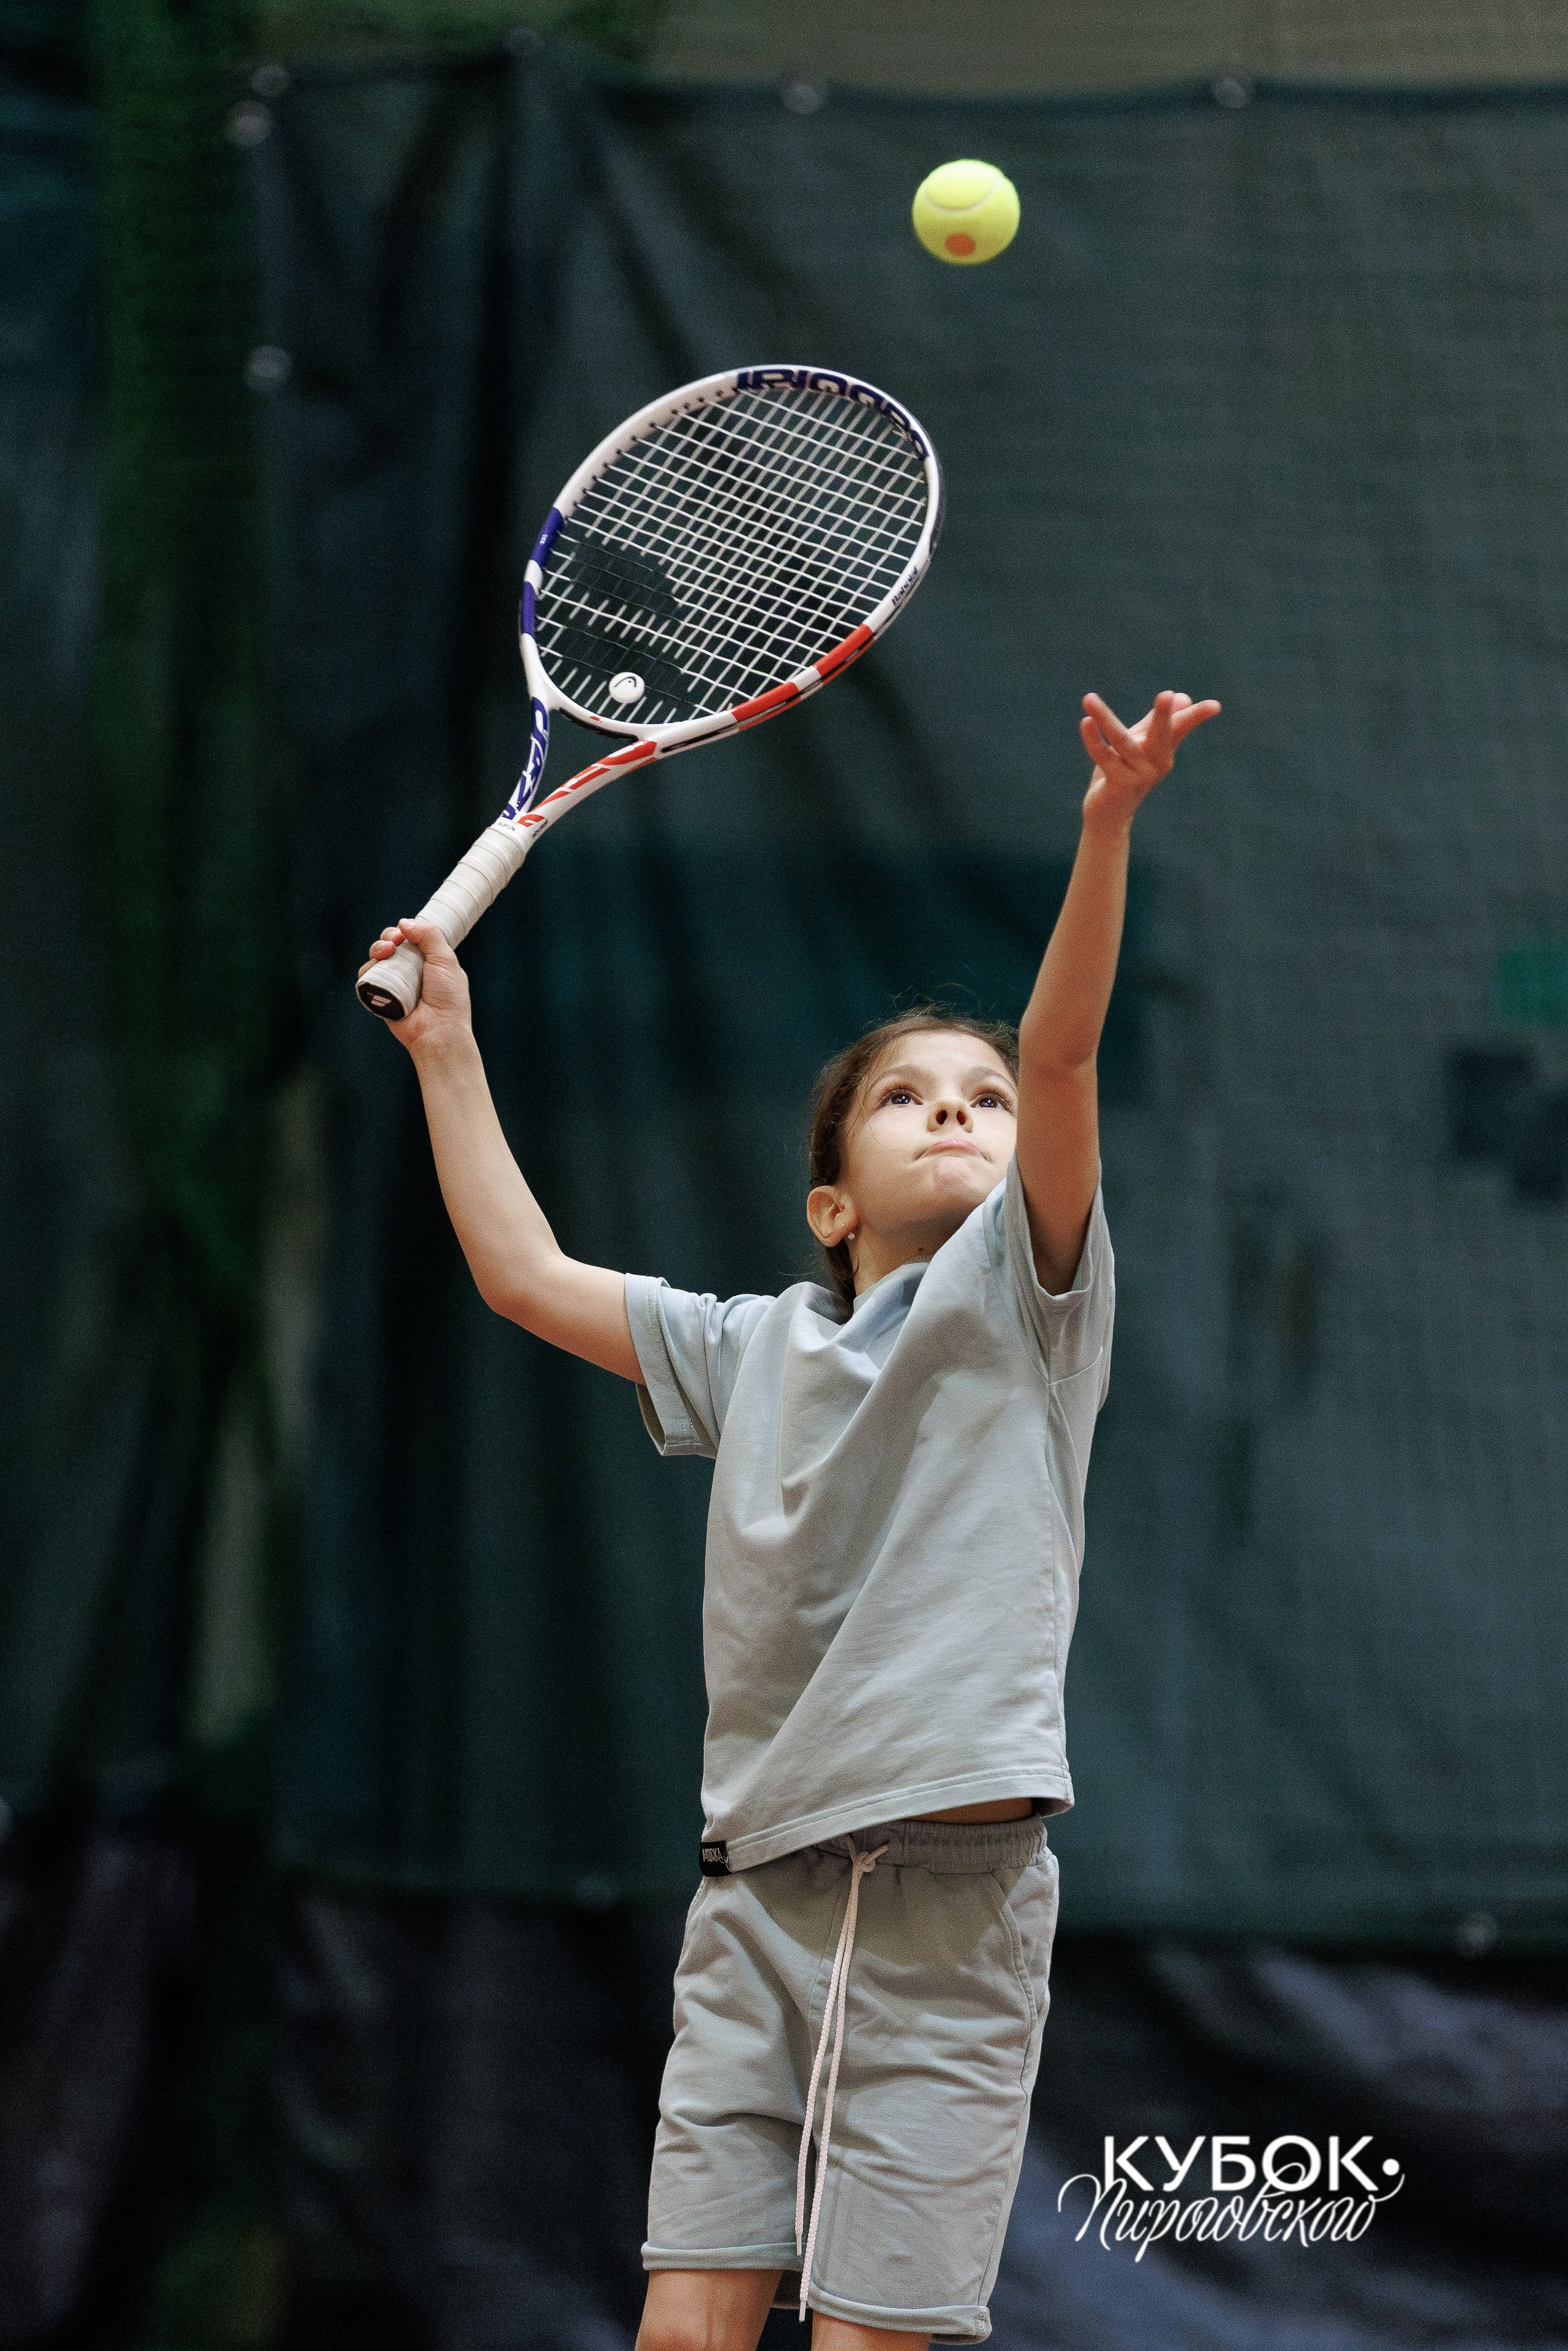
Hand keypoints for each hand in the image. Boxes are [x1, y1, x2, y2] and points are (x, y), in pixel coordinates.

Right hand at [359, 917, 472, 1053]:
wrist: (438, 1031)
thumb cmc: (448, 998)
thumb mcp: (446, 960)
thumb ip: (429, 935)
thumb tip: (404, 922)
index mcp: (427, 960)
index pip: (409, 937)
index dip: (404, 931)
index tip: (404, 932)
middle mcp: (409, 970)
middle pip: (389, 944)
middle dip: (387, 937)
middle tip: (393, 942)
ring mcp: (394, 982)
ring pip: (376, 958)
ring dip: (377, 949)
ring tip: (386, 953)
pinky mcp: (380, 996)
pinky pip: (367, 978)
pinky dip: (368, 970)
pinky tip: (375, 967)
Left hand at [1079, 689, 1220, 832]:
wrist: (1108, 815)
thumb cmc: (1124, 774)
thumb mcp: (1141, 745)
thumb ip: (1156, 722)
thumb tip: (1182, 696)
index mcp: (1164, 753)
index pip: (1180, 728)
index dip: (1196, 716)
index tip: (1215, 705)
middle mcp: (1155, 764)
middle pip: (1161, 736)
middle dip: (1163, 716)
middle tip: (1166, 695)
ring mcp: (1138, 777)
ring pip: (1122, 742)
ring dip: (1105, 719)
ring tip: (1089, 698)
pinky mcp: (1118, 785)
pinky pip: (1104, 758)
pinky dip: (1093, 740)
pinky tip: (1086, 721)